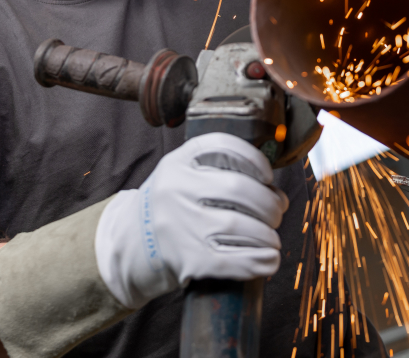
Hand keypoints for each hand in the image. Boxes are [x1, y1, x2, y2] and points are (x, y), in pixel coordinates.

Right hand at [95, 133, 288, 309]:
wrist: (131, 244)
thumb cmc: (171, 206)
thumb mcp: (181, 174)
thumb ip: (217, 169)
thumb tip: (274, 190)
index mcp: (177, 163)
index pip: (223, 147)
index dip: (254, 159)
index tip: (267, 175)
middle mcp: (176, 189)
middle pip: (238, 189)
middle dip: (268, 202)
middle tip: (277, 212)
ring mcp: (180, 226)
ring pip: (240, 226)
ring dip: (268, 234)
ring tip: (272, 238)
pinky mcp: (188, 260)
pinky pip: (234, 261)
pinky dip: (259, 261)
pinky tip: (270, 259)